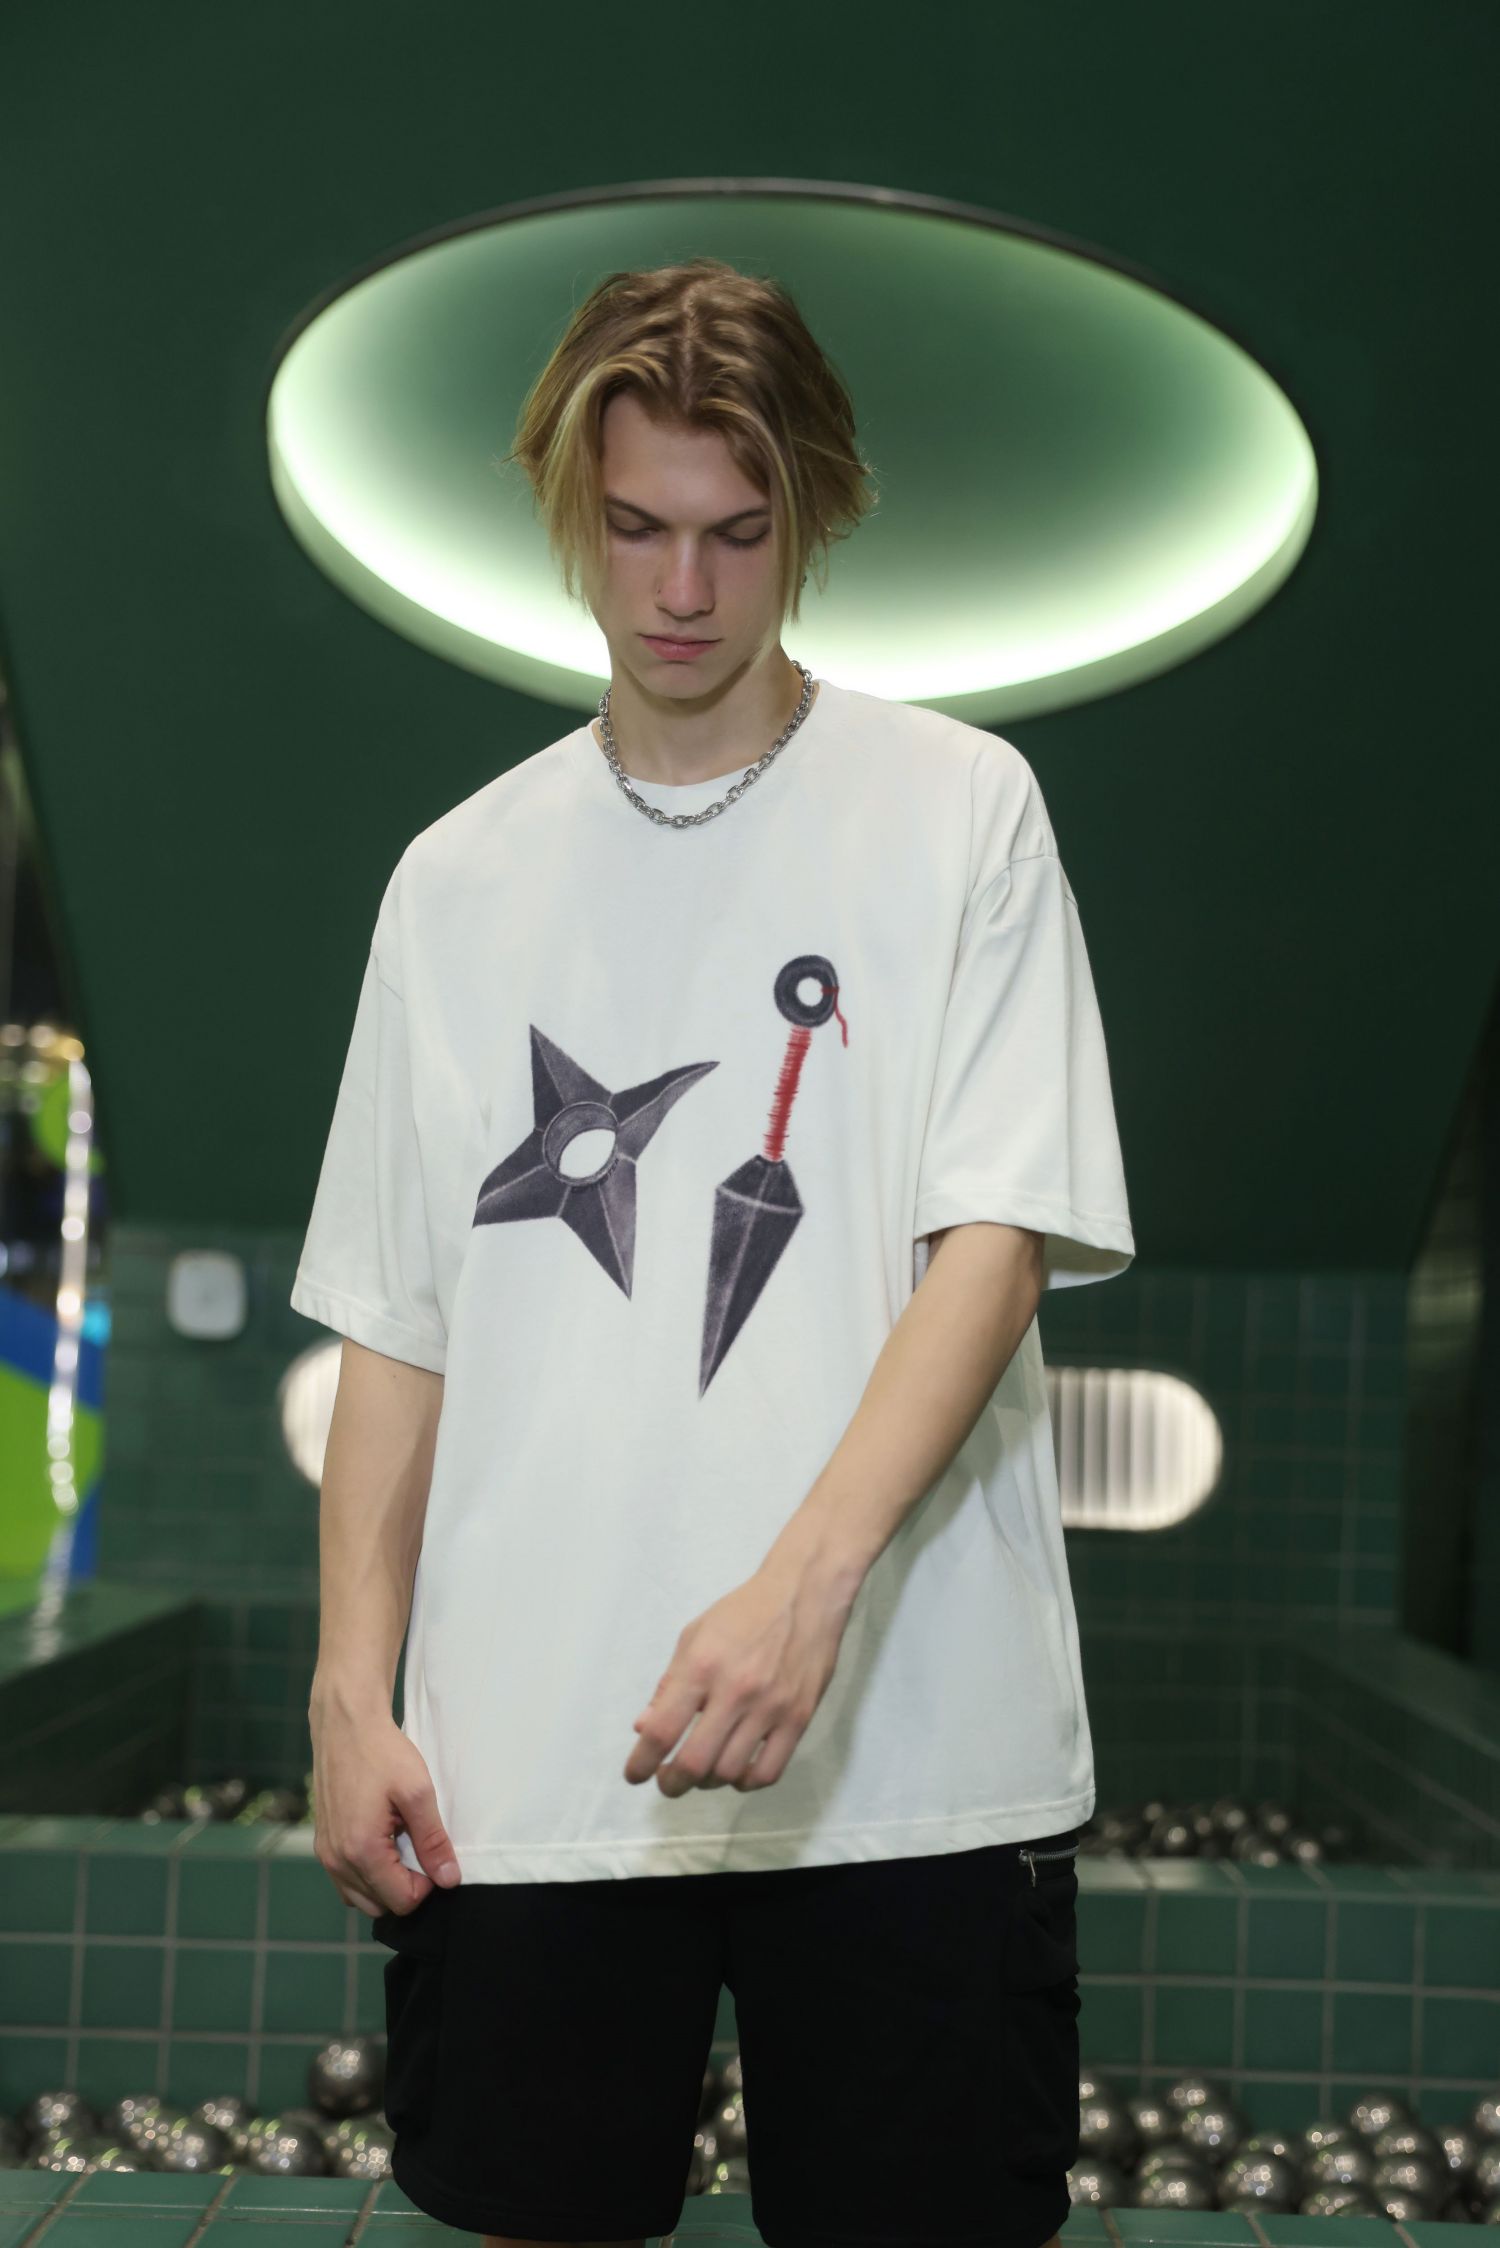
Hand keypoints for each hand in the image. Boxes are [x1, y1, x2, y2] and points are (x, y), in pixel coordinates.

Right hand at [309, 1693, 461, 1915]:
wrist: (345, 1724)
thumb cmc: (382, 1752)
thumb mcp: (417, 1792)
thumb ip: (433, 1840)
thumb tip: (449, 1879)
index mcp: (361, 1851)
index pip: (402, 1902)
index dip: (426, 1884)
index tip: (431, 1851)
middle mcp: (337, 1861)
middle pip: (380, 1906)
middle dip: (405, 1887)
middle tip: (416, 1847)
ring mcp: (325, 1854)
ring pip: (360, 1898)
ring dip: (385, 1882)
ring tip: (399, 1843)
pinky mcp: (322, 1843)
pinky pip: (346, 1881)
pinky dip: (366, 1873)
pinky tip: (381, 1841)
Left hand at [623, 1554, 856, 1795]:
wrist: (805, 1593)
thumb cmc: (743, 1612)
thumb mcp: (694, 1636)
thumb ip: (669, 1685)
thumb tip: (644, 1728)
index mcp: (701, 1666)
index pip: (662, 1730)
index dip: (641, 1763)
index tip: (635, 1775)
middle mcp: (734, 1691)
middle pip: (694, 1763)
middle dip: (671, 1783)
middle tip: (667, 1781)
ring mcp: (770, 1707)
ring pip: (729, 1772)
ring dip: (706, 1782)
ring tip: (701, 1771)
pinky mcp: (798, 1718)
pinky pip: (768, 1772)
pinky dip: (745, 1782)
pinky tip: (736, 1771)